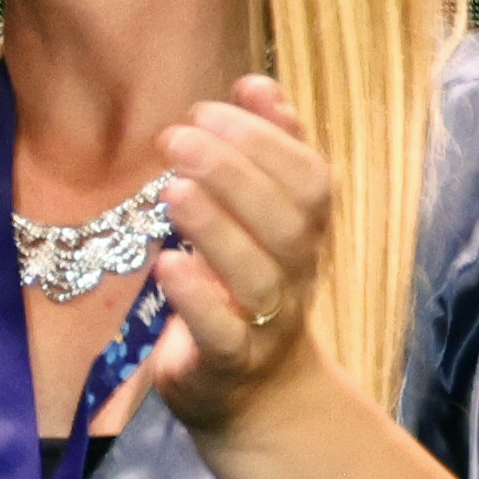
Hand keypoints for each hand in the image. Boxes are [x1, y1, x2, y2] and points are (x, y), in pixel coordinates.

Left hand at [149, 74, 337, 435]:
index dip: (267, 140)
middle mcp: (295, 275)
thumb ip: (266, 149)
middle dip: (233, 171)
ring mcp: (265, 322)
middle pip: (286, 222)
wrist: (258, 395)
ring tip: (173, 190)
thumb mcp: (261, 215)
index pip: (311, 180)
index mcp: (304, 232)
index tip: (208, 109)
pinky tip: (167, 264)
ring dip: (215, 226)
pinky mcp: (227, 362)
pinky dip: (196, 297)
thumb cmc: (249, 282)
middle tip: (176, 137)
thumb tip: (258, 82)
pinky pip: (221, 333)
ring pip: (257, 275)